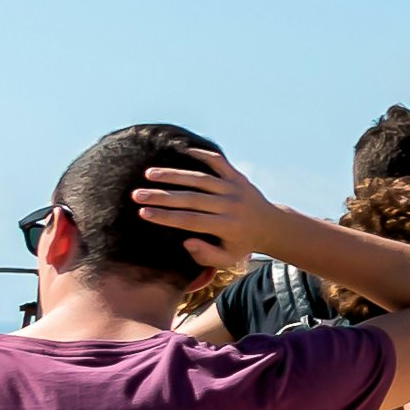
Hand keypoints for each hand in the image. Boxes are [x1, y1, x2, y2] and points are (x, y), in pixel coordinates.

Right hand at [128, 148, 289, 268]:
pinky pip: (218, 163)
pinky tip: (179, 151)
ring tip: (149, 174)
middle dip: (162, 196)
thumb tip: (185, 241)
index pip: (191, 220)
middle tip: (136, 194)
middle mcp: (232, 206)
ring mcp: (236, 189)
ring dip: (174, 175)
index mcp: (227, 227)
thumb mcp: (227, 259)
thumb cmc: (241, 244)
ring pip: (201, 179)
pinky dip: (200, 155)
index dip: (166, 216)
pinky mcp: (239, 177)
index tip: (142, 212)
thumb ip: (205, 255)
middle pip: (192, 199)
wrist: (272, 226)